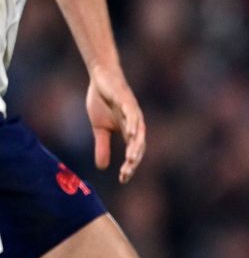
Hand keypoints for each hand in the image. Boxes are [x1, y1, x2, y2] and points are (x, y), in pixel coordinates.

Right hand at [85, 66, 145, 183]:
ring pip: (138, 132)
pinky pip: (132, 114)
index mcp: (129, 130)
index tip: (123, 179)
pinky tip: (132, 134)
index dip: (129, 165)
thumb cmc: (102, 102)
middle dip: (133, 160)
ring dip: (136, 146)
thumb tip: (103, 167)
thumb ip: (102, 146)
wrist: (101, 78)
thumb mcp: (99, 128)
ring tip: (131, 159)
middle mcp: (135, 123)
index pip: (133, 152)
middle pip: (139, 145)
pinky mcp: (127, 100)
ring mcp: (132, 111)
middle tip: (126, 173)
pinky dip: (133, 124)